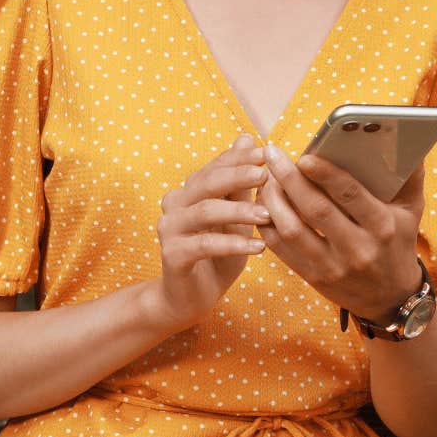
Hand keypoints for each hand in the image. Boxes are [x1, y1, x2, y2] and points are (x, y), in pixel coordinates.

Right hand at [145, 134, 270, 332]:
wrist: (190, 299)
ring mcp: (169, 229)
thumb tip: (246, 138)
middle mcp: (174, 205)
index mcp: (188, 191)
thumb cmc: (216, 256)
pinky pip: (205, 245)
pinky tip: (259, 247)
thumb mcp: (234, 219)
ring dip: (239, 211)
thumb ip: (239, 184)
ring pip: (206, 212)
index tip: (267, 152)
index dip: (238, 158)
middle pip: (207, 183)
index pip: (214, 167)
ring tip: (267, 214)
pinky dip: (234, 244)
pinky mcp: (172, 255)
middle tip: (267, 174)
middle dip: (238, 176)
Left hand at [256, 143, 426, 322]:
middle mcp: (358, 249)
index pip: (350, 195)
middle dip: (289, 179)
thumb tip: (406, 136)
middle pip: (315, 210)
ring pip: (292, 230)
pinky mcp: (313, 278)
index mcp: (382, 227)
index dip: (325, 174)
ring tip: (264, 178)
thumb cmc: (398, 242)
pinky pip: (281, 249)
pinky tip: (262, 203)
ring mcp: (333, 266)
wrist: (391, 297)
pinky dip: (267, 224)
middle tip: (272, 154)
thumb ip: (409, 175)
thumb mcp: (411, 211)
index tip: (304, 155)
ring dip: (272, 201)